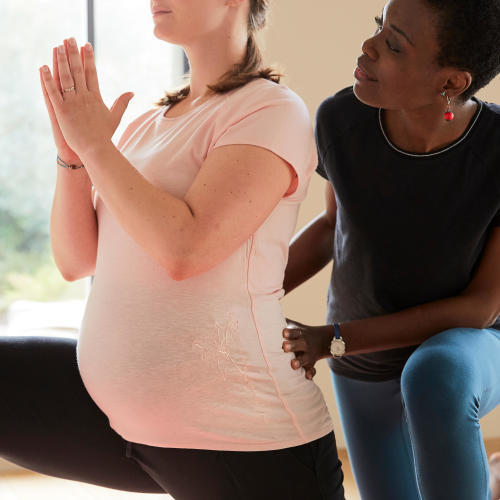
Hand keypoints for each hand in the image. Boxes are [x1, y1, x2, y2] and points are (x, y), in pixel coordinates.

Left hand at [39, 38, 133, 158]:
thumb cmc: (105, 135)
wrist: (96, 149)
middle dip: (73, 53)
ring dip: (60, 61)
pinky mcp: (62, 111)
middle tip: (70, 38)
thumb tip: (132, 92)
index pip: (91, 73)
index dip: (88, 58)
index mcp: (95, 97)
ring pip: (65, 78)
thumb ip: (122, 103)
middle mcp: (84, 97)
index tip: (86, 45)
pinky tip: (43, 67)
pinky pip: (53, 92)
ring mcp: (72, 103)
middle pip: (77, 71)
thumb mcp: (115, 117)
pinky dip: (48, 80)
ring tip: (58, 46)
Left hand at [282, 318, 333, 379]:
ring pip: (304, 358)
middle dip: (292, 345)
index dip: (289, 332)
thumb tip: (262, 309)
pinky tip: (307, 377)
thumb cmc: (299, 333)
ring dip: (299, 361)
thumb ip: (280, 320)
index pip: (294, 331)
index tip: (283, 332)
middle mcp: (304, 344)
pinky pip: (312, 369)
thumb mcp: (293, 325)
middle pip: (299, 344)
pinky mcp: (311, 364)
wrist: (322, 340)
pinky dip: (311, 373)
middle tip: (284, 347)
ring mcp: (308, 354)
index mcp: (298, 334)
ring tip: (293, 365)